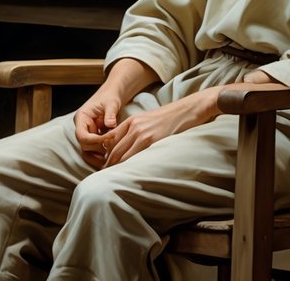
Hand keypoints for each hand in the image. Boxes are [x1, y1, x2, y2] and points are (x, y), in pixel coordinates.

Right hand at [73, 83, 126, 169]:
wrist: (112, 96)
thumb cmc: (110, 96)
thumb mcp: (111, 103)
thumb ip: (110, 114)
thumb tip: (111, 125)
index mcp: (81, 118)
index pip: (82, 136)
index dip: (95, 140)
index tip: (111, 137)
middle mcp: (82, 127)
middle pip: (85, 145)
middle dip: (99, 148)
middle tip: (115, 146)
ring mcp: (87, 133)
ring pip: (89, 150)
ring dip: (101, 153)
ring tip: (115, 151)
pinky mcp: (94, 138)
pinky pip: (96, 150)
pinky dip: (104, 152)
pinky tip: (115, 151)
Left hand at [101, 88, 218, 166]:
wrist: (186, 110)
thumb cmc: (168, 118)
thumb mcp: (147, 121)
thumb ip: (134, 131)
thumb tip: (125, 148)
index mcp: (130, 121)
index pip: (110, 139)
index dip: (105, 153)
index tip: (104, 164)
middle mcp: (133, 126)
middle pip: (113, 149)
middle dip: (108, 163)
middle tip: (106, 175)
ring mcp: (141, 133)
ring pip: (121, 155)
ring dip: (116, 167)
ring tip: (114, 178)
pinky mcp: (151, 140)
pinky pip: (135, 157)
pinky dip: (129, 167)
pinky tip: (128, 174)